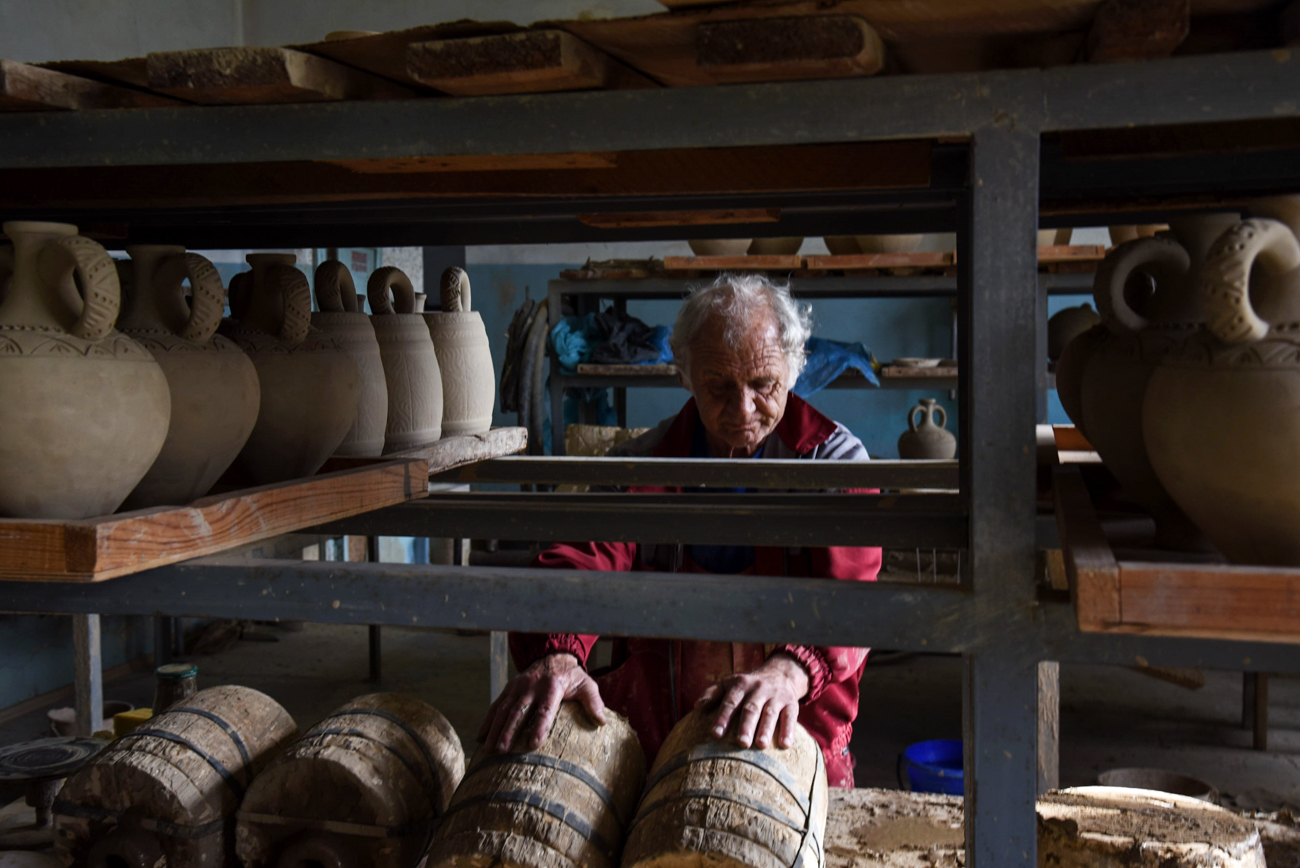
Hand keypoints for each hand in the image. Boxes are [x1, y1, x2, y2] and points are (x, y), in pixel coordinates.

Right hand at [477, 653, 605, 752]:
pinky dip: (487, 721)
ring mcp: (518, 687)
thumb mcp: (586, 684)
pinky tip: (480, 737)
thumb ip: (593, 701)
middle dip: (509, 731)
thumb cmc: (571, 676)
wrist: (553, 656)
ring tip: (489, 748)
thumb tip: (602, 721)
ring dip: (495, 729)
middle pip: (518, 711)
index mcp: (552, 686)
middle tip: (502, 750)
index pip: (545, 709)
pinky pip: (496, 705)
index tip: (533, 743)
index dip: (539, 726)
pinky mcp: (509, 688)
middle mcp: (532, 686)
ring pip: (503, 709)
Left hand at [697, 652, 809, 749]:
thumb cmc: (748, 686)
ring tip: (761, 745)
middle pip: (751, 708)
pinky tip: (785, 744)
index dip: (723, 717)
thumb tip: (697, 707)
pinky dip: (788, 730)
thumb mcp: (729, 684)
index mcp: (740, 685)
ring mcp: (776, 696)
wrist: (780, 673)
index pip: (730, 702)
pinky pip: (790, 716)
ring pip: (770, 712)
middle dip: (746, 725)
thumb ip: (713, 694)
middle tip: (741, 742)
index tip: (715, 733)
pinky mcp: (791, 703)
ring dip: (766, 728)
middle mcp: (758, 689)